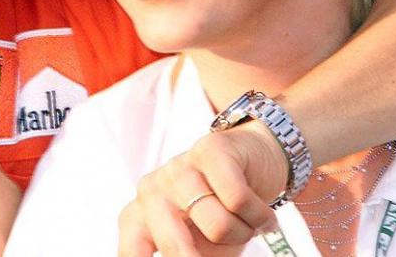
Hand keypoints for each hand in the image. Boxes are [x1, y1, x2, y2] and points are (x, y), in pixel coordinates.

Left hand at [118, 122, 284, 256]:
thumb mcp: (204, 247)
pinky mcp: (209, 149)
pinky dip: (259, 215)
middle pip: (173, 246)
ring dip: (242, 233)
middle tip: (228, 252)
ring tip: (246, 225)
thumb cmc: (222, 211)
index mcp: (140, 217)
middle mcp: (151, 190)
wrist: (255, 162)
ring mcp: (178, 168)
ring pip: (218, 225)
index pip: (133, 251)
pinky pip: (237, 200)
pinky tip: (262, 214)